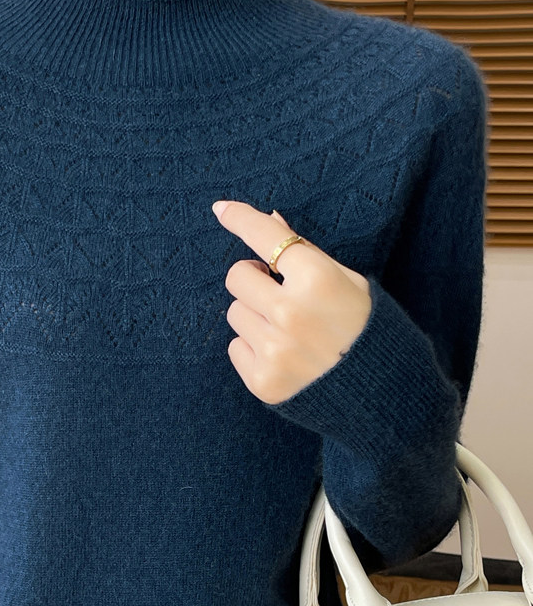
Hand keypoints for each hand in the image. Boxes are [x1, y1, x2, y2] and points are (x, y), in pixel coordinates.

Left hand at [211, 200, 371, 404]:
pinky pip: (236, 347)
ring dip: (255, 316)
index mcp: (318, 280)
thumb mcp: (349, 282)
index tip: (221, 209)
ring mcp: (275, 350)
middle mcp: (291, 313)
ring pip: (235, 313)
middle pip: (237, 277)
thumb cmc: (367, 330)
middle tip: (277, 291)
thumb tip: (271, 220)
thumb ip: (306, 252)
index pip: (265, 237)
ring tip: (289, 331)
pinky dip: (254, 349)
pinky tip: (286, 356)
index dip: (240, 219)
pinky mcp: (263, 381)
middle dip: (254, 280)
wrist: (385, 397)